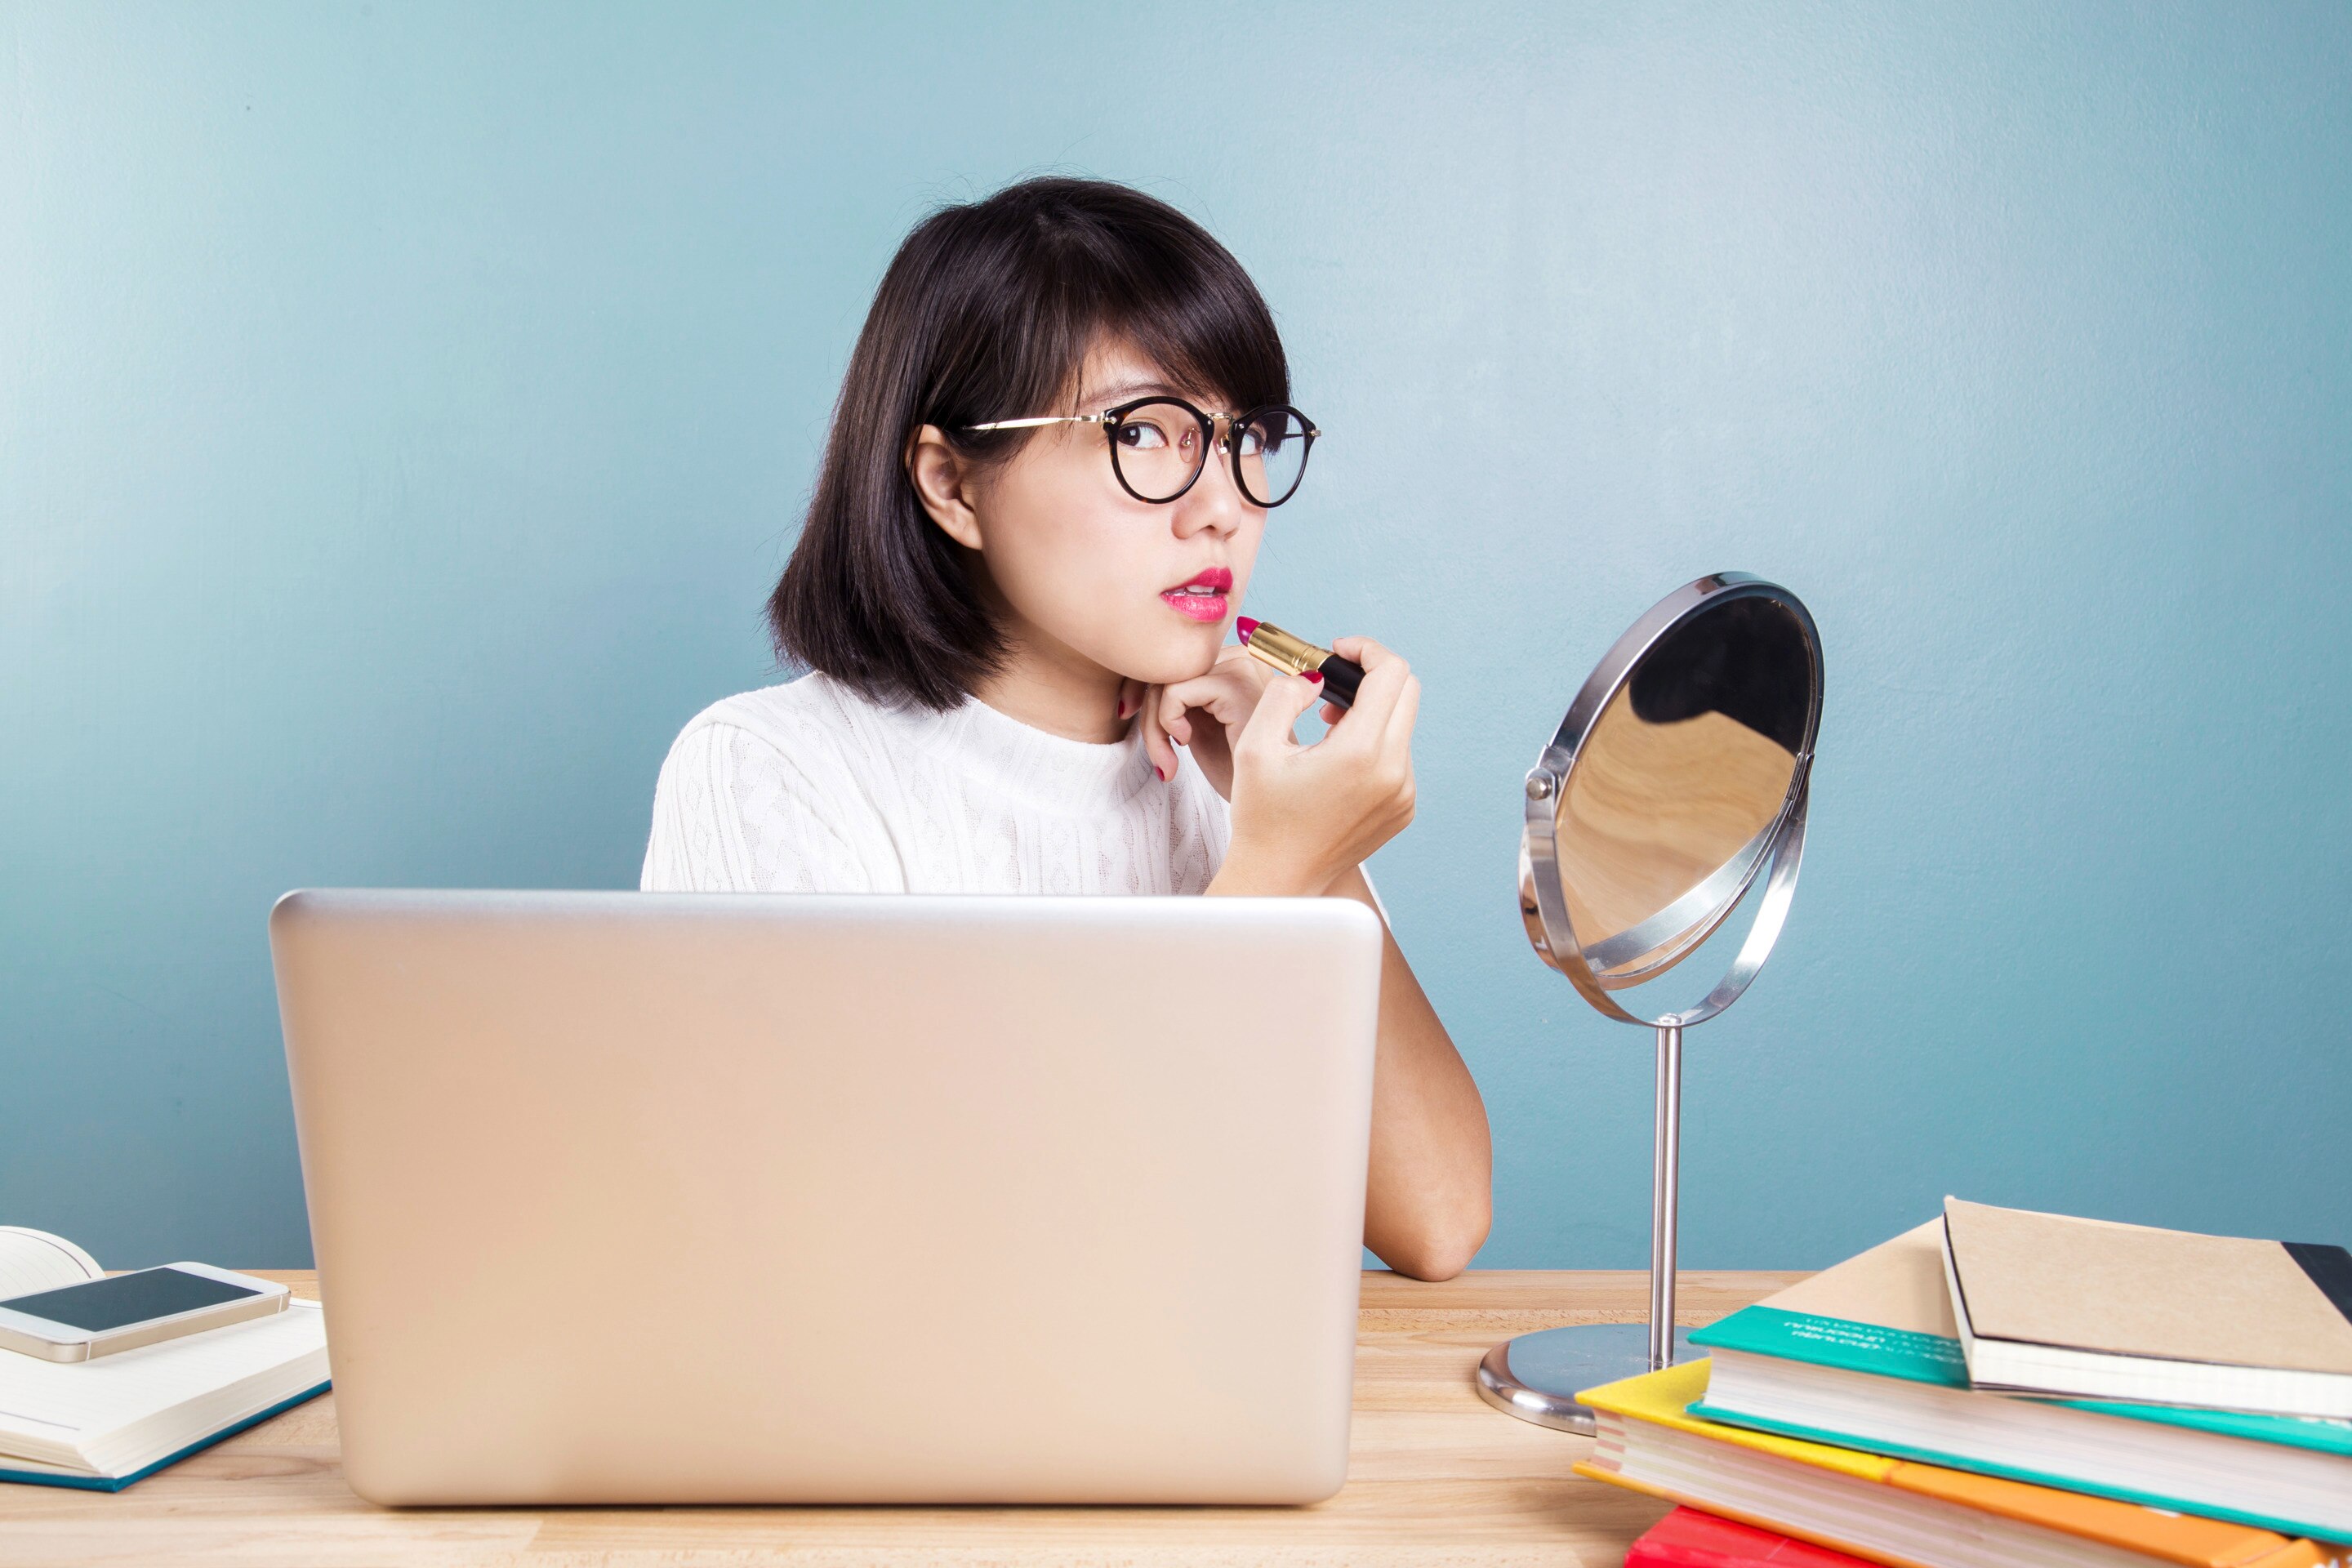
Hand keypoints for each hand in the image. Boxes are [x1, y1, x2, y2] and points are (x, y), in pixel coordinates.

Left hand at [1123, 645, 1350, 797]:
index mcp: (1235, 663)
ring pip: (1167, 677)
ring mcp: (1244, 668)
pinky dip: (1166, 721)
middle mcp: (1243, 657)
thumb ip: (1174, 696)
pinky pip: (1176, 691)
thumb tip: (1131, 678)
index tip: (1130, 717)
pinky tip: (1184, 746)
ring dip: (1155, 726)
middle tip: (1159, 758)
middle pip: (1168, 665)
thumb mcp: (1196, 724)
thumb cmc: (1233, 772)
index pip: (1175, 659)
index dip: (1144, 689)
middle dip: (1150, 715)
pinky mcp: (1237, 686)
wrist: (1264, 806)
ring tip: (1167, 762)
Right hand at [1208, 636, 1418, 896]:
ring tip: (1326, 729)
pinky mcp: (1404, 808)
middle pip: (1407, 691)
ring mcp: (1404, 793)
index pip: (1391, 673)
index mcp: (1362, 753)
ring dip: (1370, 712)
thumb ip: (1285, 694)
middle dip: (1370, 676)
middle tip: (1329, 688)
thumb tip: (1315, 677)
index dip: (1366, 650)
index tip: (1337, 652)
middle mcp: (1394, 773)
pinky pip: (1399, 755)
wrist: (1278, 878)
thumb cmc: (1261, 816)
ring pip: (1401, 723)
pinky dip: (1373, 743)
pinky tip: (1337, 761)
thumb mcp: (1255, 745)